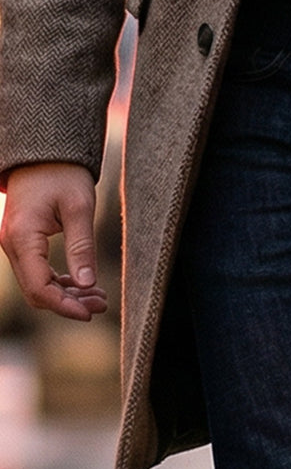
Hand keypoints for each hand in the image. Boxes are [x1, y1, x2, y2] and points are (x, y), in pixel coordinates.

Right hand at [0, 163, 107, 320]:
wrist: (45, 154)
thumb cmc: (64, 176)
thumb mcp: (80, 208)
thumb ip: (82, 247)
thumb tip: (87, 284)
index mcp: (23, 237)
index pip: (39, 287)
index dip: (64, 305)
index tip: (90, 314)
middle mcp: (12, 244)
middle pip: (36, 290)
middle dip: (68, 302)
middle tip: (101, 305)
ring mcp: (14, 244)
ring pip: (36, 282)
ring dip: (66, 293)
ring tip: (99, 297)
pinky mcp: (22, 242)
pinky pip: (36, 270)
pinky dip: (58, 280)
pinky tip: (83, 284)